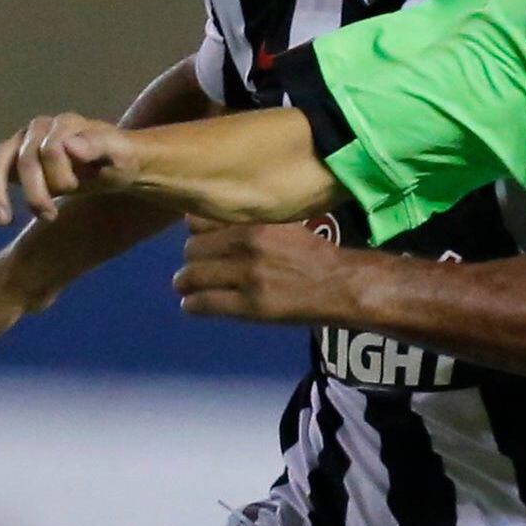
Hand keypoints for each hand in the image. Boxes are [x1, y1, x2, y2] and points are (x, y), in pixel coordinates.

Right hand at [0, 114, 138, 224]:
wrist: (115, 166)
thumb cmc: (120, 159)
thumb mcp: (120, 153)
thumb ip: (98, 145)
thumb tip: (68, 145)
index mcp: (65, 124)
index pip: (50, 151)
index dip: (59, 176)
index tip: (74, 190)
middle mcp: (39, 129)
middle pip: (24, 160)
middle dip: (35, 193)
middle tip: (50, 216)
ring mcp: (23, 143)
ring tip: (3, 221)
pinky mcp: (12, 160)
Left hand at [174, 218, 353, 325]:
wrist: (339, 285)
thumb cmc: (311, 253)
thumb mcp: (281, 224)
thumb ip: (248, 222)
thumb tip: (205, 222)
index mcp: (254, 220)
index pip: (197, 220)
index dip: (197, 232)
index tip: (203, 240)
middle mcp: (246, 244)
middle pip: (191, 249)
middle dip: (192, 260)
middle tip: (200, 267)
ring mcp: (246, 276)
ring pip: (190, 276)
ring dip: (186, 283)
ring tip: (191, 287)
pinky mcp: (248, 305)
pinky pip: (202, 304)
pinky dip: (193, 304)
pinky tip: (197, 304)